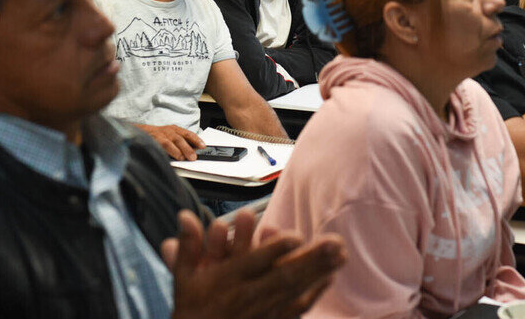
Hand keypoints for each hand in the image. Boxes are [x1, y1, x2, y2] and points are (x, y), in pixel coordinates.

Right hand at [136, 124, 204, 160]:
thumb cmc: (160, 136)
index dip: (196, 139)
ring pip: (169, 143)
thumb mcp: (172, 136)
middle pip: (179, 139)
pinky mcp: (151, 141)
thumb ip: (182, 143)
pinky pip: (158, 147)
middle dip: (187, 148)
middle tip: (193, 157)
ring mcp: (160, 136)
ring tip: (182, 158)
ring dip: (176, 151)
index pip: (188, 134)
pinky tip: (167, 157)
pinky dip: (164, 152)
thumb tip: (193, 152)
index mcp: (175, 130)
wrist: (140, 131)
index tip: (203, 146)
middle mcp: (168, 131)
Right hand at [165, 209, 344, 318]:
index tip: (296, 235)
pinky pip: (296, 308)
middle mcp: (249, 296)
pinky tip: (330, 278)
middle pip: (284, 276)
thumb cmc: (192, 308)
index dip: (276, 249)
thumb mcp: (183, 277)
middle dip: (311, 259)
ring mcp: (263, 311)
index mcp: (228, 282)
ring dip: (319, 271)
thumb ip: (187, 245)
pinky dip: (314, 292)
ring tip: (341, 255)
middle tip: (334, 242)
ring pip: (295, 291)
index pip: (255, 264)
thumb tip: (184, 215)